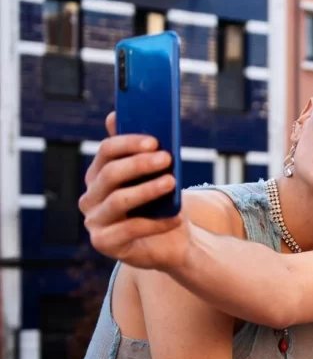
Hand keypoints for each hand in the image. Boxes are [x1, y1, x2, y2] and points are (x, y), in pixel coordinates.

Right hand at [80, 112, 188, 270]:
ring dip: (147, 189)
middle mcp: (90, 197)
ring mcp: (94, 221)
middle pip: (110, 174)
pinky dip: (156, 223)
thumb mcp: (156, 178)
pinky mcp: (104, 243)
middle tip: (167, 158)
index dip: (128, 143)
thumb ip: (141, 150)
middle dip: (139, 164)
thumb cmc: (163, 207)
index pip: (106, 152)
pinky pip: (130, 229)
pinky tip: (176, 218)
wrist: (173, 244)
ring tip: (172, 183)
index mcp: (98, 176)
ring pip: (118, 200)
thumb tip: (114, 115)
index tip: (155, 141)